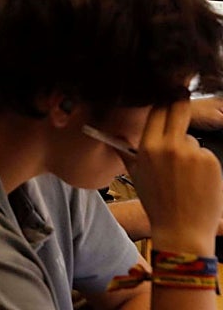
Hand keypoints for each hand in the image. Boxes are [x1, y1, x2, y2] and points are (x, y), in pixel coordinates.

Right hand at [129, 100, 222, 256]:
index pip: (157, 110)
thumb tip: (111, 135)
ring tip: (186, 174)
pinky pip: (205, 154)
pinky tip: (197, 180)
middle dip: (180, 100)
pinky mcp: (211, 162)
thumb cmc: (157, 203)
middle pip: (178, 109)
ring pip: (191, 139)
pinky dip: (203, 164)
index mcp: (148, 147)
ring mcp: (192, 153)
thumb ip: (124, 151)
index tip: (168, 93)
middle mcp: (170, 146)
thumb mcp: (135, 174)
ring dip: (190, 149)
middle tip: (182, 92)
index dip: (163, 100)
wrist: (182, 230)